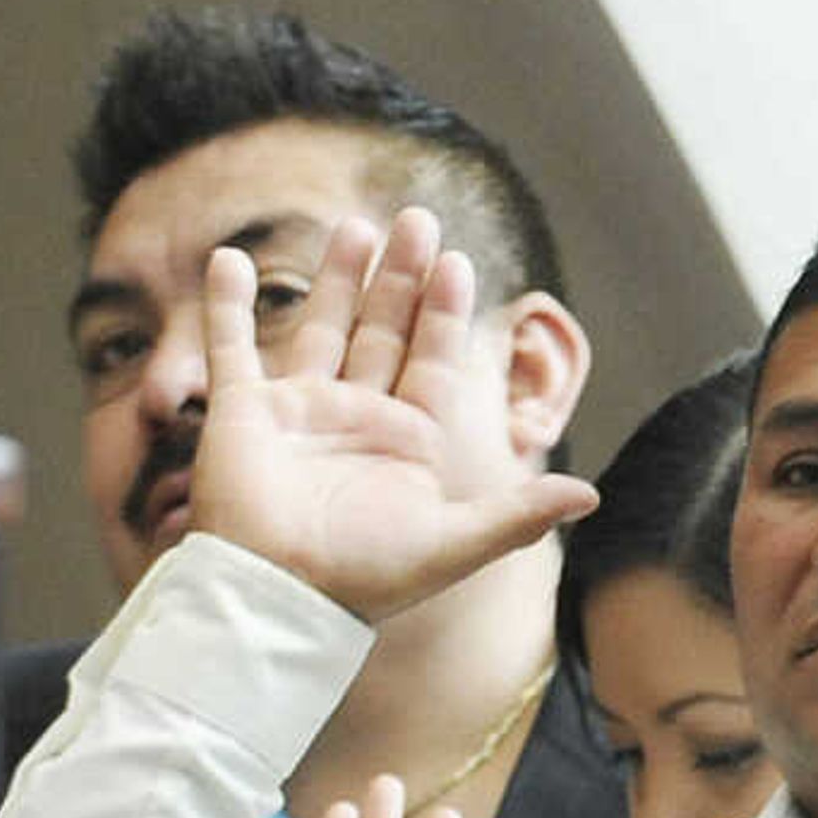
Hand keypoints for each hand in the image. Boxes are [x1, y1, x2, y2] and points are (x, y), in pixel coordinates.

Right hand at [188, 210, 596, 622]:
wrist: (280, 598)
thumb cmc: (365, 579)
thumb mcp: (454, 544)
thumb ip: (519, 516)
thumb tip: (590, 496)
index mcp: (407, 441)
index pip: (432, 360)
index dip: (443, 312)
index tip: (458, 262)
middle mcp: (357, 418)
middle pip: (384, 331)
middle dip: (401, 278)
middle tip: (418, 219)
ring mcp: (299, 411)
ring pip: (323, 327)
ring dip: (340, 278)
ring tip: (359, 225)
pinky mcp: (241, 413)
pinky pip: (233, 347)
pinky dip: (227, 304)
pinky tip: (229, 258)